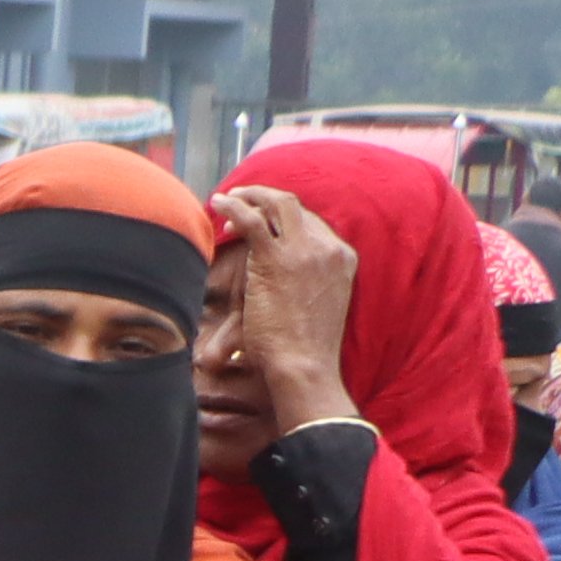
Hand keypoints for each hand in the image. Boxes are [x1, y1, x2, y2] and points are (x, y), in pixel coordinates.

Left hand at [204, 184, 359, 436]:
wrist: (304, 364)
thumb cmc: (304, 346)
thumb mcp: (317, 303)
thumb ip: (306, 280)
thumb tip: (280, 275)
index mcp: (343, 258)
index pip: (311, 221)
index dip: (281, 216)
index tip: (258, 220)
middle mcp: (328, 248)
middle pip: (295, 206)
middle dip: (264, 199)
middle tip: (239, 200)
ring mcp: (304, 250)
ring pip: (276, 203)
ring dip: (248, 196)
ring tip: (226, 199)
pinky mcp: (276, 258)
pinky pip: (252, 218)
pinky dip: (233, 205)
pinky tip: (217, 204)